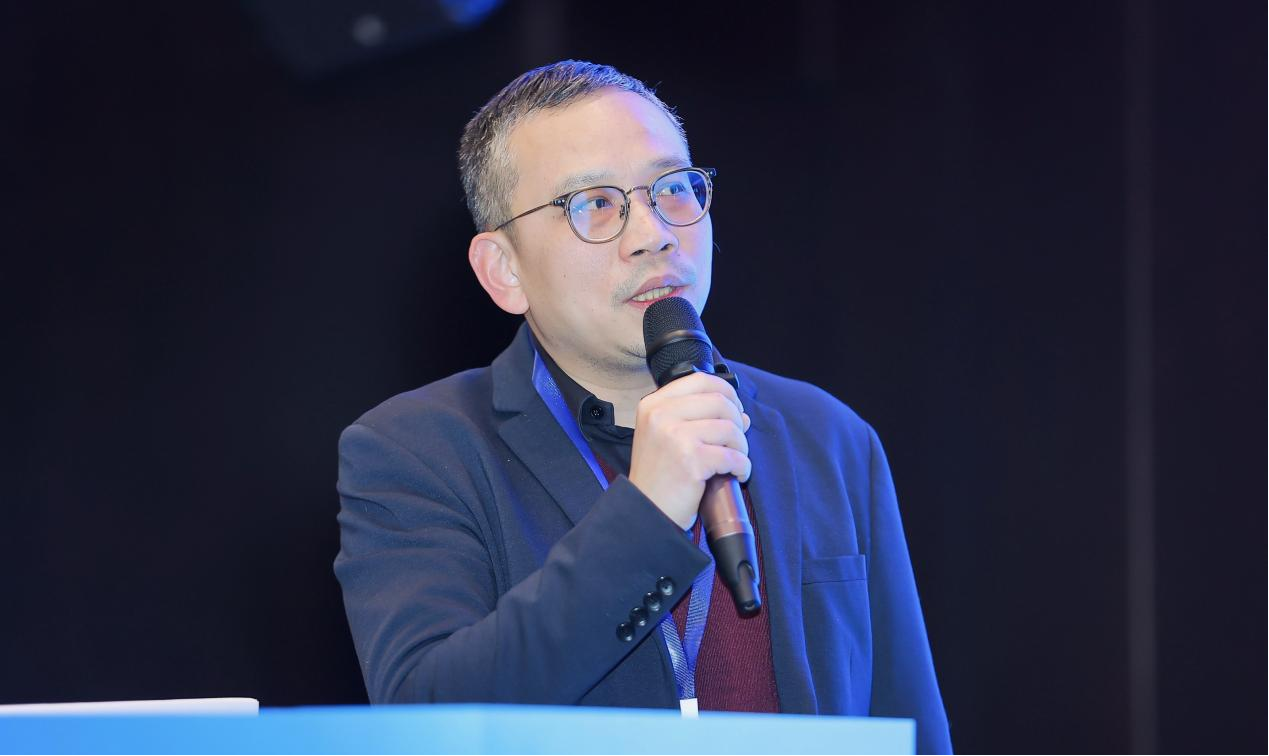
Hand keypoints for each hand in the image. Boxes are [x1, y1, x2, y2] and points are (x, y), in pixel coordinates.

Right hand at [628, 372, 751, 528]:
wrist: (645, 512)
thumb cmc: (659, 476)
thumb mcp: (665, 436)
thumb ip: (697, 418)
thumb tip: (741, 414)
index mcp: (653, 405)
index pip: (700, 380)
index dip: (726, 392)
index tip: (734, 410)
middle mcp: (661, 415)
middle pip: (719, 401)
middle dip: (737, 421)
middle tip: (737, 441)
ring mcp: (675, 436)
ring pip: (730, 427)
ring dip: (741, 446)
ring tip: (735, 460)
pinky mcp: (691, 460)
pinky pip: (733, 455)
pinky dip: (742, 466)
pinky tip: (738, 475)